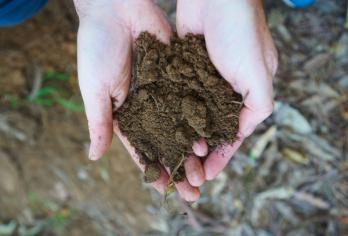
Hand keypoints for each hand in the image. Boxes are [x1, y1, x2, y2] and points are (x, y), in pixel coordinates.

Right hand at [74, 0, 200, 200]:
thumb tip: (94, 156)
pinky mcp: (179, 75)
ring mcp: (164, 92)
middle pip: (166, 142)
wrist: (116, 8)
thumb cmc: (96, 46)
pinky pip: (191, 99)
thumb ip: (99, 122)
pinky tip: (213, 135)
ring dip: (193, 148)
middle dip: (179, 165)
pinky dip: (201, 117)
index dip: (153, 169)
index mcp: (125, 112)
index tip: (166, 188)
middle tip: (194, 189)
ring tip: (206, 169)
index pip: (140, 148)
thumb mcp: (95, 89)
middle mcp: (147, 106)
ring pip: (182, 125)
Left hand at [177, 0, 277, 179]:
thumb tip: (244, 132)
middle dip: (201, 150)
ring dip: (185, 136)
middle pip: (212, 128)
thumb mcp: (258, 71)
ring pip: (193, 116)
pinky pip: (178, 96)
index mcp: (247, 92)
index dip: (222, 154)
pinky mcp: (184, 68)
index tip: (209, 174)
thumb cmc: (241, 30)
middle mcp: (225, 88)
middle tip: (188, 172)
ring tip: (172, 157)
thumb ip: (259, 105)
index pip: (234, 132)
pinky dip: (172, 113)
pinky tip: (161, 129)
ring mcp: (203, 79)